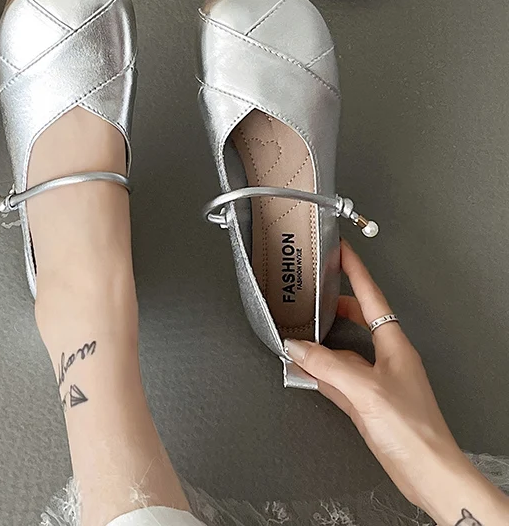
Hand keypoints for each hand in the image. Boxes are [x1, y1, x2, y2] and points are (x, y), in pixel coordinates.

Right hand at [284, 241, 507, 524]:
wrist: (428, 473)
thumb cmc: (414, 431)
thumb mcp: (365, 389)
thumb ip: (327, 365)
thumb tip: (296, 347)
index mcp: (395, 345)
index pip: (372, 296)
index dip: (355, 271)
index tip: (342, 251)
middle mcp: (388, 358)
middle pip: (358, 318)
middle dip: (335, 303)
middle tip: (314, 290)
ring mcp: (378, 381)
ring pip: (345, 349)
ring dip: (323, 342)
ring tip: (299, 334)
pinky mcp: (369, 403)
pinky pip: (339, 377)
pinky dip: (321, 371)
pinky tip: (307, 371)